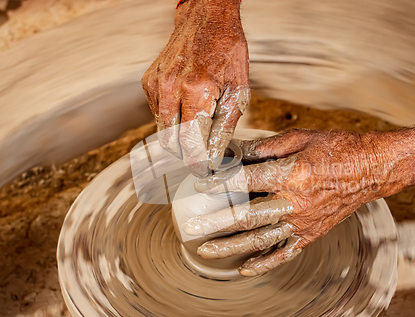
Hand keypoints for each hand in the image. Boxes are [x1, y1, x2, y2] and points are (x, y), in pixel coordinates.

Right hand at [141, 0, 248, 175]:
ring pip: (162, 130)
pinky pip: (158, 114)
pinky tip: (187, 108)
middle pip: (171, 142)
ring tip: (199, 130)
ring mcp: (156, 84)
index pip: (191, 142)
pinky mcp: (148, 82)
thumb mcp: (238, 90)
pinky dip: (172, 120)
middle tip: (204, 157)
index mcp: (197, 90)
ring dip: (180, 138)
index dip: (198, 163)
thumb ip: (224, 127)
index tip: (206, 172)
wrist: (206, 20)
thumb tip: (215, 157)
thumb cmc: (228, 52)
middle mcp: (170, 87)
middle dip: (187, 155)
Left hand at [185, 129, 395, 275]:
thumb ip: (264, 148)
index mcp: (292, 174)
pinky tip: (243, 270)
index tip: (199, 184)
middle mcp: (296, 202)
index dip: (218, 182)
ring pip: (261, 240)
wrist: (372, 169)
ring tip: (206, 251)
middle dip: (215, 223)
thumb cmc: (337, 148)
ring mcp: (304, 222)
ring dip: (231, 247)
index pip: (245, 181)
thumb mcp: (300, 138)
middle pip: (247, 217)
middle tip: (191, 229)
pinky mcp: (312, 234)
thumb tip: (233, 151)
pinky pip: (284, 253)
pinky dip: (264, 263)